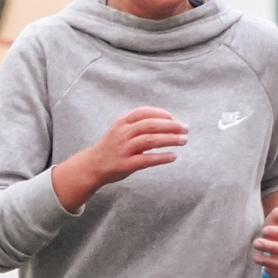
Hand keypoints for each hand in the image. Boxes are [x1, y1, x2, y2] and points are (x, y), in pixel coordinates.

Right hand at [55, 107, 185, 208]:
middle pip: (151, 125)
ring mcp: (124, 148)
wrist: (92, 165)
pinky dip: (162, 157)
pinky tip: (173, 157)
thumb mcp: (120, 129)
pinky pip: (147, 159)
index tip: (174, 118)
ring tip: (183, 141)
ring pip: (151, 140)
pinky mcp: (126, 164)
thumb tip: (165, 122)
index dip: (162, 114)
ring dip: (170, 139)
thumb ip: (138, 124)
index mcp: (122, 121)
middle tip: (185, 129)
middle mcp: (123, 133)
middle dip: (171, 126)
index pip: (145, 112)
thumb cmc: (111, 146)